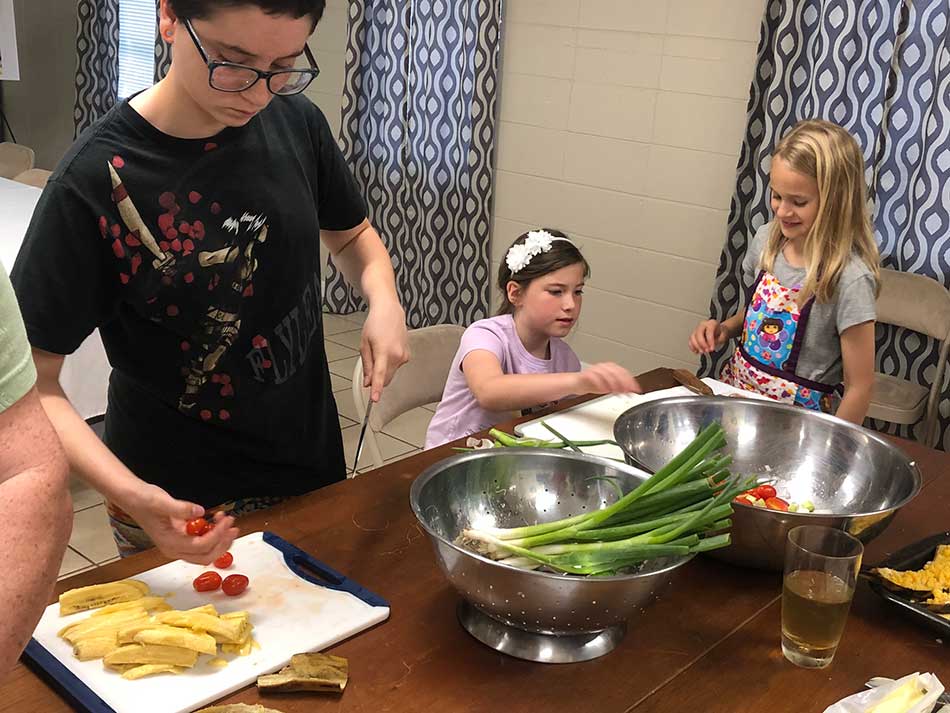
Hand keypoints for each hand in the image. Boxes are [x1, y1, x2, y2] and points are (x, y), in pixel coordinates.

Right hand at [123, 482, 238, 564]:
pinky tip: (216, 519)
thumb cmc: (143, 500)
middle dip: (223, 543)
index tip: (227, 520)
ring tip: (227, 520)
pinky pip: (202, 542)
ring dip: (220, 539)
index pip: (201, 546)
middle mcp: (175, 548)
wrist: (133, 498)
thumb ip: (180, 508)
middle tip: (233, 527)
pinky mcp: (181, 538)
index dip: (217, 534)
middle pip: (206, 556)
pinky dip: (212, 534)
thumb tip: (200, 512)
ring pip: (206, 552)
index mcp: (169, 543)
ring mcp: (178, 544)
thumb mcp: (160, 501)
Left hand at [360, 300, 409, 401]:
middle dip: (377, 378)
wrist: (390, 311)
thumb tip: (367, 381)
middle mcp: (397, 355)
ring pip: (391, 373)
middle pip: (386, 378)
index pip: (380, 375)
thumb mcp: (364, 344)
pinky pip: (396, 367)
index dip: (377, 389)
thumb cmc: (376, 324)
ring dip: (384, 369)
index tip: (374, 399)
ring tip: (380, 350)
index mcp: (384, 351)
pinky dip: (390, 364)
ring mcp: (404, 356)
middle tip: (370, 363)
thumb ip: (366, 365)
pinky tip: (387, 349)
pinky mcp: (407, 355)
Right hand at [575, 362, 641, 395]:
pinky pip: (594, 377)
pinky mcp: (586, 375)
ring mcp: (595, 370)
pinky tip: (604, 390)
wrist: (576, 383)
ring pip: (606, 373)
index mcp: (610, 368)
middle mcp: (603, 367)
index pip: (624, 372)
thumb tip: (630, 391)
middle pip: (616, 372)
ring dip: (613, 383)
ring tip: (617, 392)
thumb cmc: (592, 384)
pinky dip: (600, 383)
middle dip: (623, 382)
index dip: (631, 381)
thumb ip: (620, 388)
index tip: (635, 389)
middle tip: (628, 391)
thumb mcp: (609, 387)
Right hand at [689, 319, 729, 353]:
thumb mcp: (723, 337)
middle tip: (707, 350)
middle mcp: (703, 324)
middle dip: (702, 344)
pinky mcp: (694, 334)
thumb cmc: (721, 333)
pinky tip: (696, 351)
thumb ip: (717, 340)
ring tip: (702, 352)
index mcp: (711, 323)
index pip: (709, 331)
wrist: (719, 331)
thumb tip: (710, 345)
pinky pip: (690, 341)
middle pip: (699, 333)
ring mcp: (697, 329)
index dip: (710, 341)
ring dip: (696, 346)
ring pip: (693, 337)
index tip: (712, 348)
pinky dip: (692, 347)